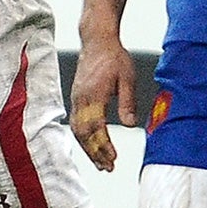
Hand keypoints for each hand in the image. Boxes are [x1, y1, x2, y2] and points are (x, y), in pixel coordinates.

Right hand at [70, 31, 136, 171]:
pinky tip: (92, 146)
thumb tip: (131, 123)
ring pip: (78, 131)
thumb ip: (127, 101)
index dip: (104, 145)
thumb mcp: (127, 77)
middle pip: (84, 134)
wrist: (97, 40)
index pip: (96, 127)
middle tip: (107, 167)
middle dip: (95, 153)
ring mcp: (76, 99)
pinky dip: (83, 138)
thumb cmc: (113, 56)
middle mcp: (81, 99)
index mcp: (93, 95)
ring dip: (88, 148)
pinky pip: (76, 123)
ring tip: (101, 162)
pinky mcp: (76, 98)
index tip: (113, 158)